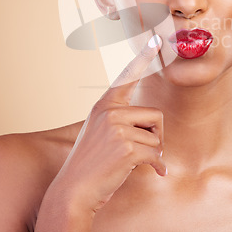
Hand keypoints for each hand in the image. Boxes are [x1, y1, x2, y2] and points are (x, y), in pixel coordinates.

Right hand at [53, 34, 165, 214]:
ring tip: (131, 162)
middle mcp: (110, 112)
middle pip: (155, 116)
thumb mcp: (102, 134)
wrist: (74, 191)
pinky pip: (156, 154)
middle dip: (154, 136)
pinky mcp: (126, 146)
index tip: (155, 40)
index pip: (126, 77)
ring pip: (157, 137)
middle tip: (138, 151)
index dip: (142, 58)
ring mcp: (117, 128)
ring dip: (152, 153)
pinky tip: (152, 173)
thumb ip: (122, 122)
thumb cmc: (91, 164)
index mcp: (104, 106)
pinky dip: (157, 167)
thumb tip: (156, 127)